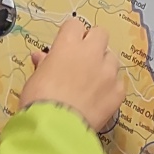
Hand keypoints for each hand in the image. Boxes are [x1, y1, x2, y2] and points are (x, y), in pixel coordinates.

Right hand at [20, 14, 121, 133]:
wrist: (56, 128)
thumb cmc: (39, 100)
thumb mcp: (35, 78)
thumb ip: (43, 64)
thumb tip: (40, 57)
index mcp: (68, 45)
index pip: (74, 25)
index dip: (71, 35)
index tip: (66, 46)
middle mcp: (91, 53)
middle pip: (100, 34)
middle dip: (93, 43)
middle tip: (83, 59)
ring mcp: (108, 72)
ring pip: (112, 58)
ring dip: (103, 66)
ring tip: (92, 82)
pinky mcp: (118, 91)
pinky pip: (118, 83)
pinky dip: (110, 88)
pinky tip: (98, 99)